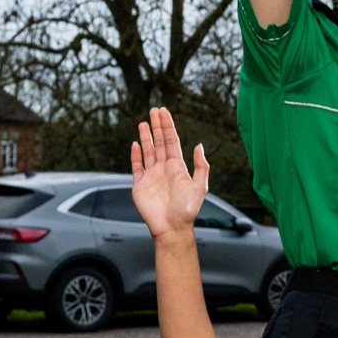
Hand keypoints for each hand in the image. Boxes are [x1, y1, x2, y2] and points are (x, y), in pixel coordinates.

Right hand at [127, 107, 209, 237]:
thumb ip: (201, 166)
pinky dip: (135, 155)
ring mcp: (151, 175)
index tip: (164, 112)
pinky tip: (135, 144)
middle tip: (153, 110)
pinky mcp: (140, 185)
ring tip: (143, 123)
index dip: (168, 126)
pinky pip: (137, 166)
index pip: (172, 141)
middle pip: (159, 142)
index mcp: (178, 167)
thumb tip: (199, 145)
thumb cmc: (187, 210)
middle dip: (157, 126)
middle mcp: (164, 168)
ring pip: (148, 151)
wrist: (172, 227)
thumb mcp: (200, 187)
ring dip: (145, 137)